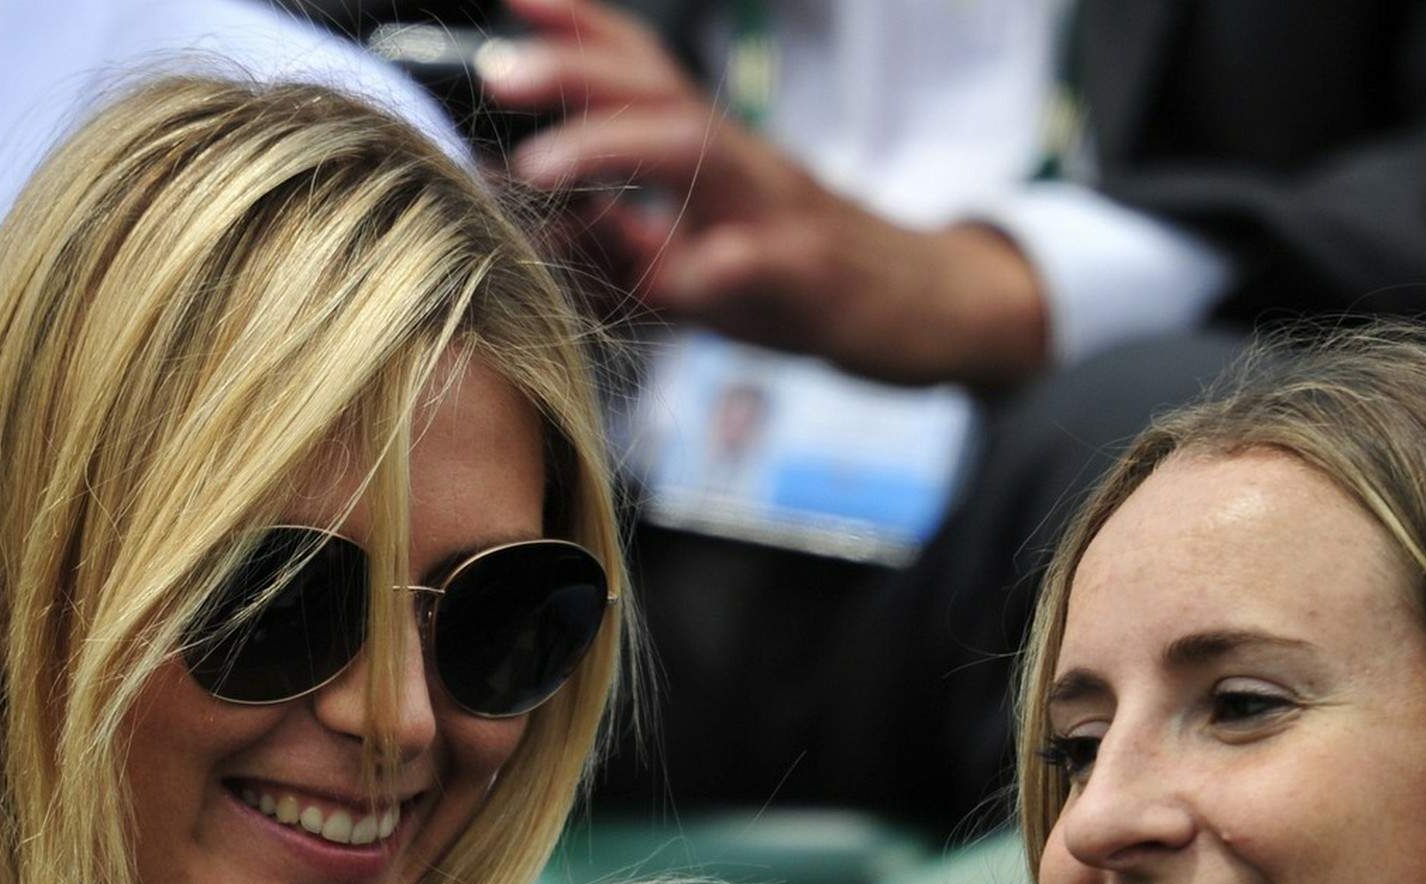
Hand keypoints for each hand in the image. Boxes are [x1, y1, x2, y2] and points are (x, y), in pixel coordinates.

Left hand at [482, 0, 1047, 389]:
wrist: (927, 310)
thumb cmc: (808, 282)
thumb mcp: (708, 257)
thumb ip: (629, 241)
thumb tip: (540, 230)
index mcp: (717, 155)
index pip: (645, 69)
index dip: (580, 28)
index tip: (513, 0)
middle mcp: (747, 164)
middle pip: (658, 90)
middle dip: (573, 69)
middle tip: (498, 70)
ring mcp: (781, 214)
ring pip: (699, 151)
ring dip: (611, 146)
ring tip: (537, 168)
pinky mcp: (815, 276)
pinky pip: (756, 264)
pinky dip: (706, 270)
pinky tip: (667, 281)